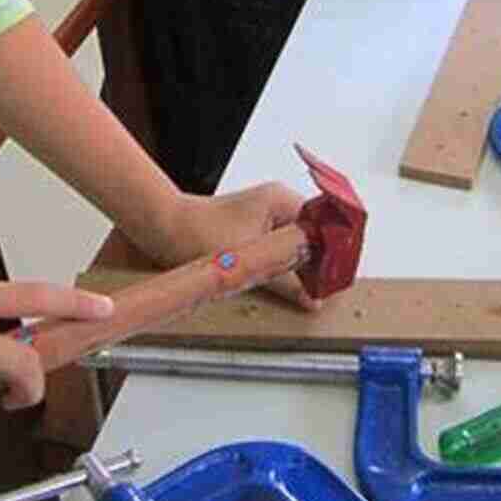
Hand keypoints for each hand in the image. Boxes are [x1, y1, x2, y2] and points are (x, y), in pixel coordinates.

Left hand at [142, 183, 321, 310]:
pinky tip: (289, 287)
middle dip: (321, 266)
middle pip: (315, 238)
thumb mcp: (247, 261)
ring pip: (300, 246)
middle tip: (324, 296)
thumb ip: (286, 280)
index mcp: (283, 201)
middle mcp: (280, 204)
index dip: (334, 257)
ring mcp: (268, 216)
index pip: (325, 228)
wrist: (163, 227)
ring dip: (304, 269)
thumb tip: (315, 299)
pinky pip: (283, 249)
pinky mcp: (256, 230)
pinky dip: (287, 267)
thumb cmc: (198, 234)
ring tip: (310, 295)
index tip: (336, 284)